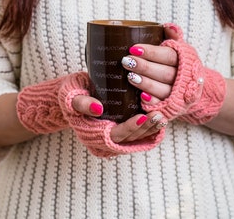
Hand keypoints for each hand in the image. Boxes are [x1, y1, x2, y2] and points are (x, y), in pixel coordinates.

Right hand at [17, 72, 166, 157]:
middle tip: (159, 115)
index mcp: (93, 134)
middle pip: (130, 139)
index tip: (142, 116)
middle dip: (146, 129)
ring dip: (151, 128)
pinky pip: (137, 130)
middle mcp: (105, 138)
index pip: (115, 135)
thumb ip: (81, 103)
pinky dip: (148, 126)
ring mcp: (114, 133)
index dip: (129, 128)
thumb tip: (98, 108)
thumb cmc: (70, 94)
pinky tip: (159, 116)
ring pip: (136, 137)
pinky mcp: (120, 126)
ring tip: (162, 116)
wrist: (73, 94)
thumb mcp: (71, 96)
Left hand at [121, 23, 178, 104]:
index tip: (134, 49)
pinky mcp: (172, 107)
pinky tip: (141, 97)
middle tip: (126, 61)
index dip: (152, 53)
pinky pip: (162, 106)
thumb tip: (168, 26)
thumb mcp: (179, 50)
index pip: (169, 55)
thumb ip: (173, 37)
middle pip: (165, 73)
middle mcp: (184, 78)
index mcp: (185, 60)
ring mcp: (178, 94)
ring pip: (163, 90)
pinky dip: (152, 102)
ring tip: (130, 77)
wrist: (192, 88)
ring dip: (146, 83)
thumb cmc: (178, 65)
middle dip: (145, 67)